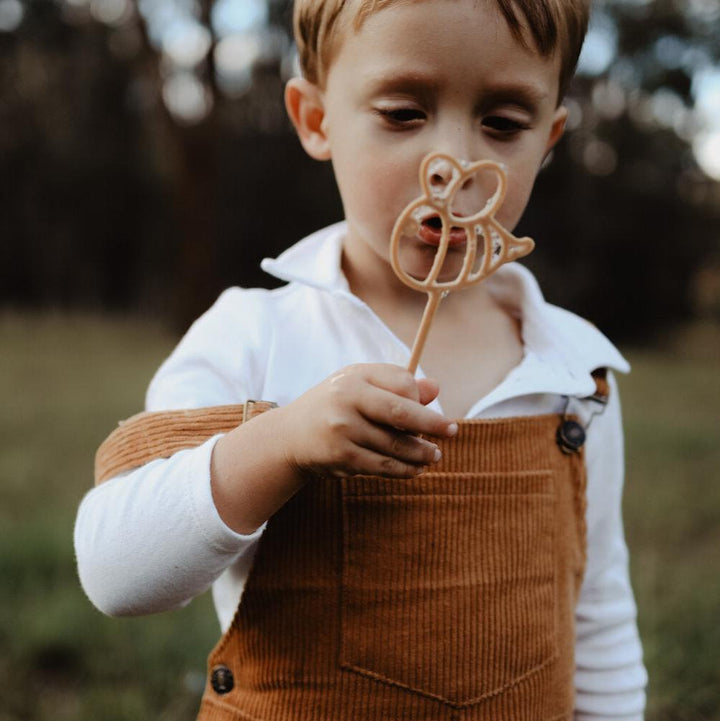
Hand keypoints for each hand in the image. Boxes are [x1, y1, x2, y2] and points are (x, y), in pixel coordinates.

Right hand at [277, 363, 456, 479]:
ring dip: (421, 453)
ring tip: (434, 456)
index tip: (430, 411)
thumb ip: (397, 385)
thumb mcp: (361, 386)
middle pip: (401, 414)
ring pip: (395, 446)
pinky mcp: (341, 457)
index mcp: (355, 377)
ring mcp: (343, 430)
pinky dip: (404, 470)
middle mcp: (347, 400)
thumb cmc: (335, 405)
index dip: (420, 399)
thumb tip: (436, 388)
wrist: (290, 435)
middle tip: (453, 431)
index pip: (401, 384)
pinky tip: (416, 469)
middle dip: (432, 425)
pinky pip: (382, 466)